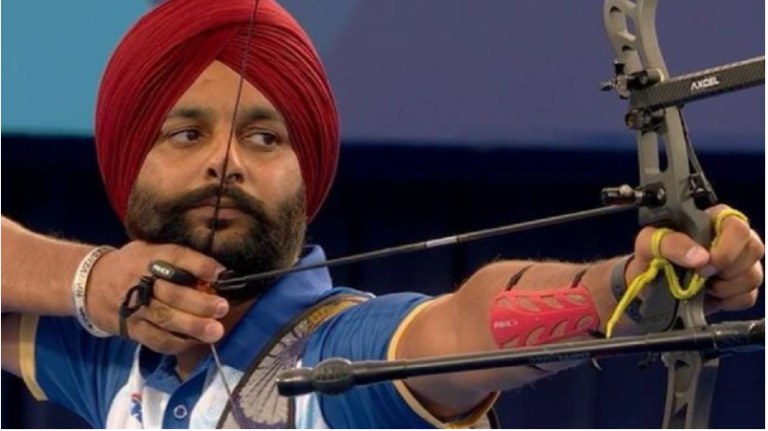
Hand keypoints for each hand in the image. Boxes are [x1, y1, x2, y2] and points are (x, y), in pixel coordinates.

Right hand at [86, 241, 229, 353]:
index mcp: (149, 256)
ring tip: (215, 331)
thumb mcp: (150, 251)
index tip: (221, 274)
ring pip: (165, 319)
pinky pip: (156, 339)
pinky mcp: (130, 328)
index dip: (200, 265)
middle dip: (200, 302)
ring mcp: (134, 307)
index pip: (177, 257)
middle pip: (172, 293)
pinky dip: (177, 343)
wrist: (87, 283)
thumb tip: (216, 273)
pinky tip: (195, 341)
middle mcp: (141, 281)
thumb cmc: (130, 265)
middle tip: (222, 308)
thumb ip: (178, 260)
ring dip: (193, 326)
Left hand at [628, 205, 763, 312]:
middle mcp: (732, 239)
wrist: (648, 288)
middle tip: (700, 276)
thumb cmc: (651, 257)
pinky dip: (728, 301)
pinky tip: (711, 295)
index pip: (738, 226)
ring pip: (754, 276)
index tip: (704, 263)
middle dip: (726, 268)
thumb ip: (671, 243)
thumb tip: (700, 257)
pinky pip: (748, 297)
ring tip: (703, 285)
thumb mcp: (649, 244)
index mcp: (712, 221)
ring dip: (725, 287)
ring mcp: (740, 264)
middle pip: (754, 249)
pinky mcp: (740, 288)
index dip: (727, 247)